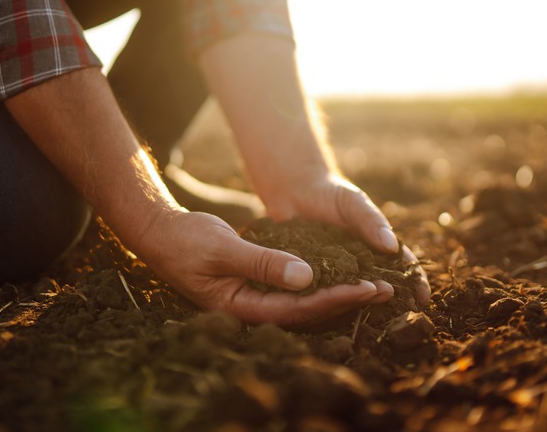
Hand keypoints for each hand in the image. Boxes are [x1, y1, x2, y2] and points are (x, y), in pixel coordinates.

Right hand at [131, 208, 392, 324]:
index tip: (367, 287)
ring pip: (303, 301)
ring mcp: (254, 297)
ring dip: (337, 292)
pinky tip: (341, 273)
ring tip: (374, 285)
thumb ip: (263, 263)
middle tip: (385, 290)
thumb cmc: (186, 241)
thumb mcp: (223, 248)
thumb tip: (307, 278)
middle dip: (346, 300)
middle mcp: (251, 308)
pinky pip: (294, 288)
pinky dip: (319, 281)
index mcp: (241, 307)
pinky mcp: (256, 284)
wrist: (161, 234)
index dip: (335, 299)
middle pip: (307, 312)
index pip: (298, 310)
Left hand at [260, 169, 431, 306]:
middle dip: (394, 303)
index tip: (422, 298)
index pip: (403, 267)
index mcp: (377, 246)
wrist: (294, 192)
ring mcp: (338, 273)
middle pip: (382, 287)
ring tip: (370, 321)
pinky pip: (325, 293)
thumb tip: (392, 246)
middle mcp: (361, 264)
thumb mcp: (353, 203)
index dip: (415, 283)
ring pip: (354, 295)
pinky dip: (331, 305)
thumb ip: (371, 221)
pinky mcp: (314, 277)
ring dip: (362, 307)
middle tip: (401, 319)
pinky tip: (332, 316)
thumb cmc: (331, 193)